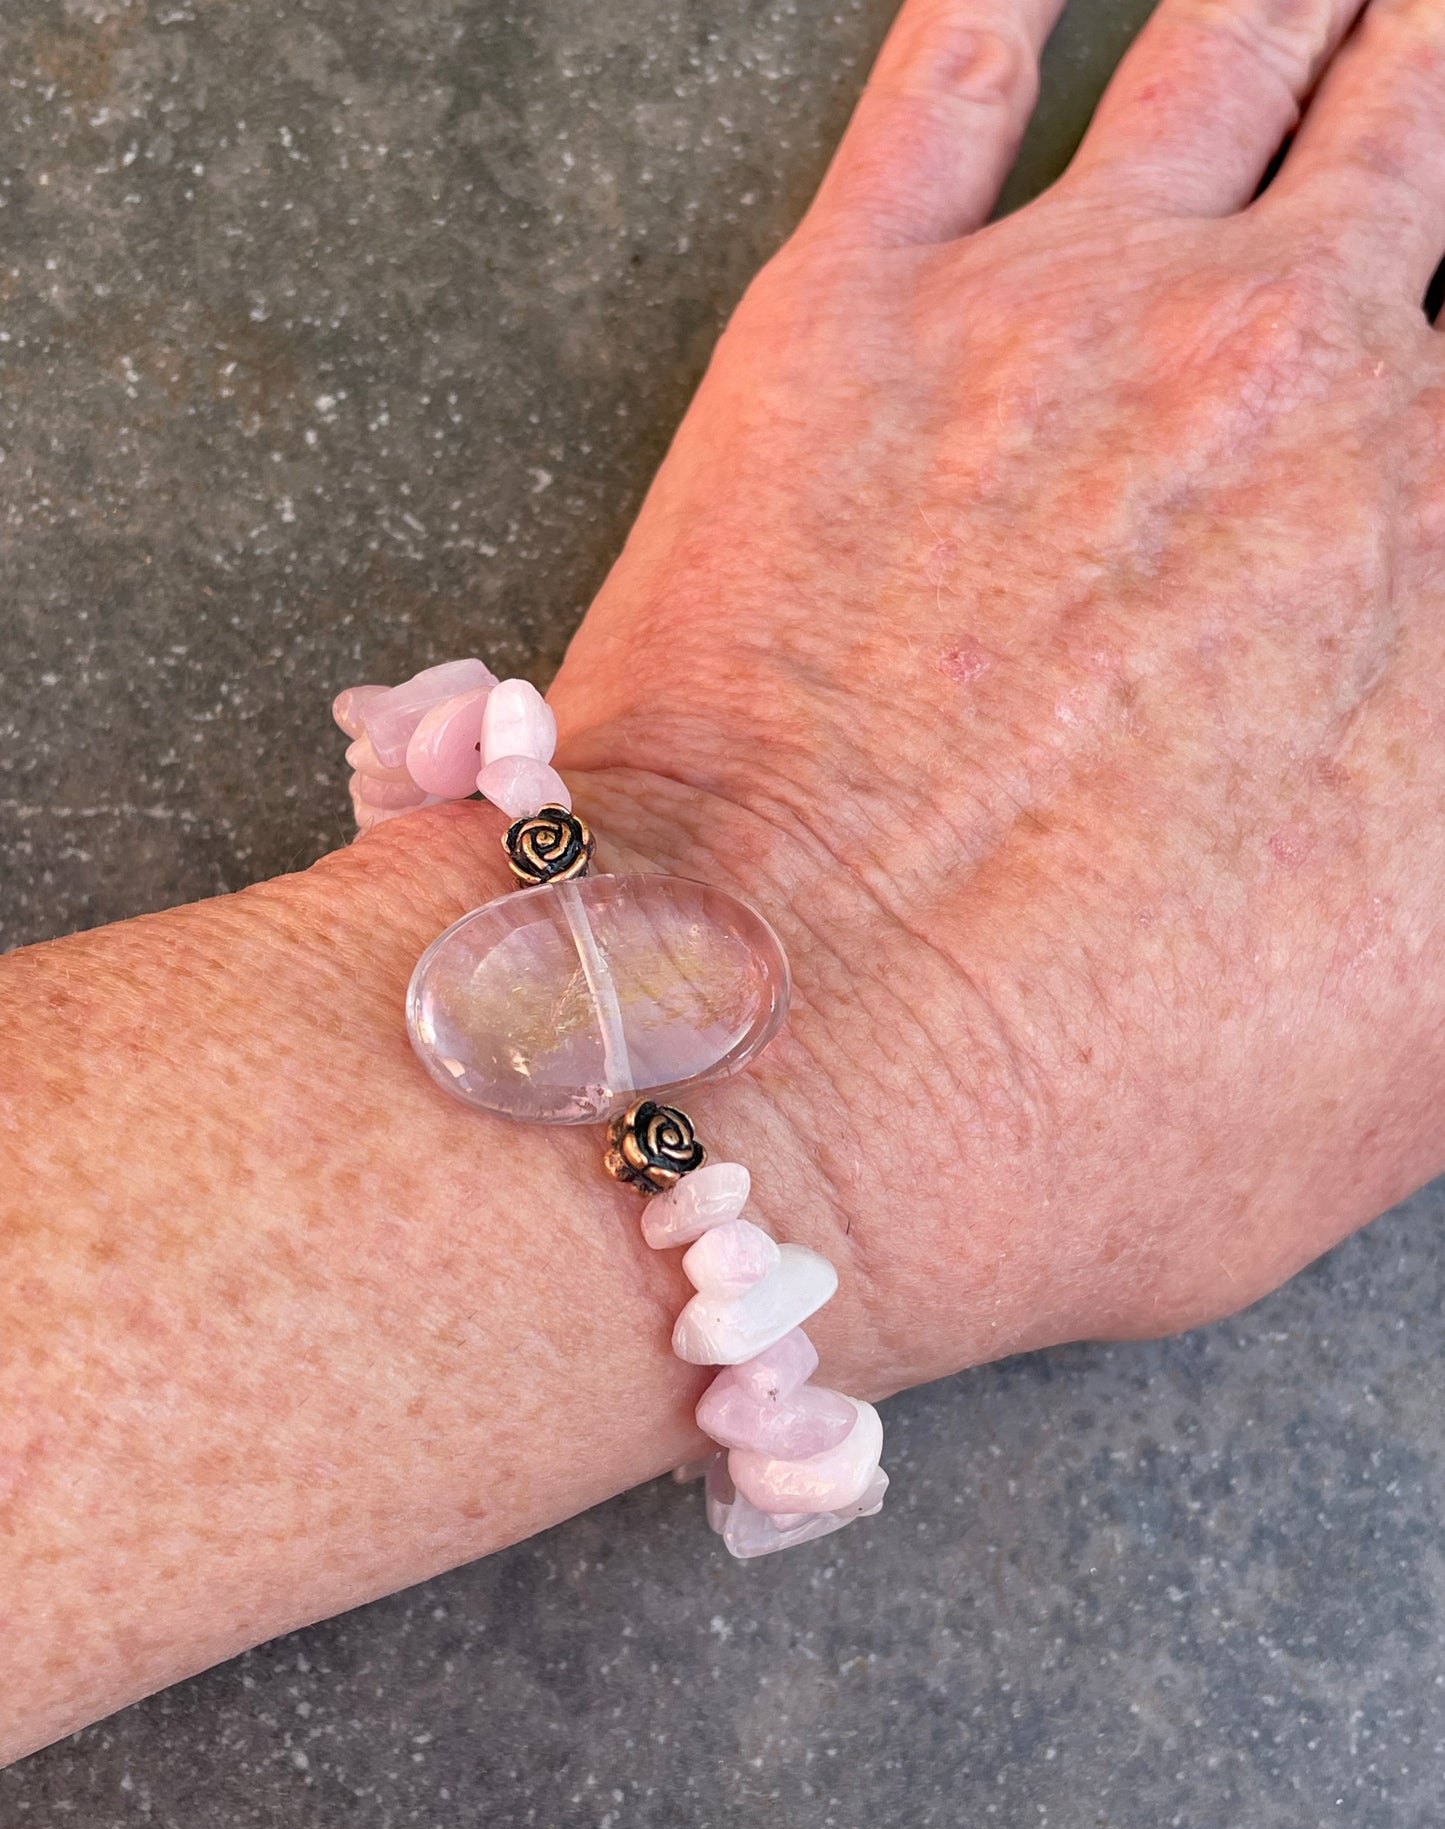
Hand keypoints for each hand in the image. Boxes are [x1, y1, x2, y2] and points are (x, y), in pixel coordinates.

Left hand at [449, 0, 1444, 1389]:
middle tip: (1425, 71)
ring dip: (1298, 11)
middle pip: (1419, 143)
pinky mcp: (845, 320)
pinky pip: (945, 77)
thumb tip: (1419, 731)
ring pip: (1231, 62)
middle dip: (1427, 100)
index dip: (1438, 405)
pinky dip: (997, 6)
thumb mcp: (1413, 1049)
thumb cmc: (1083, 1118)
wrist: (769, 1096)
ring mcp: (1068, 320)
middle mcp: (1299, 382)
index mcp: (1441, 555)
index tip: (1413, 407)